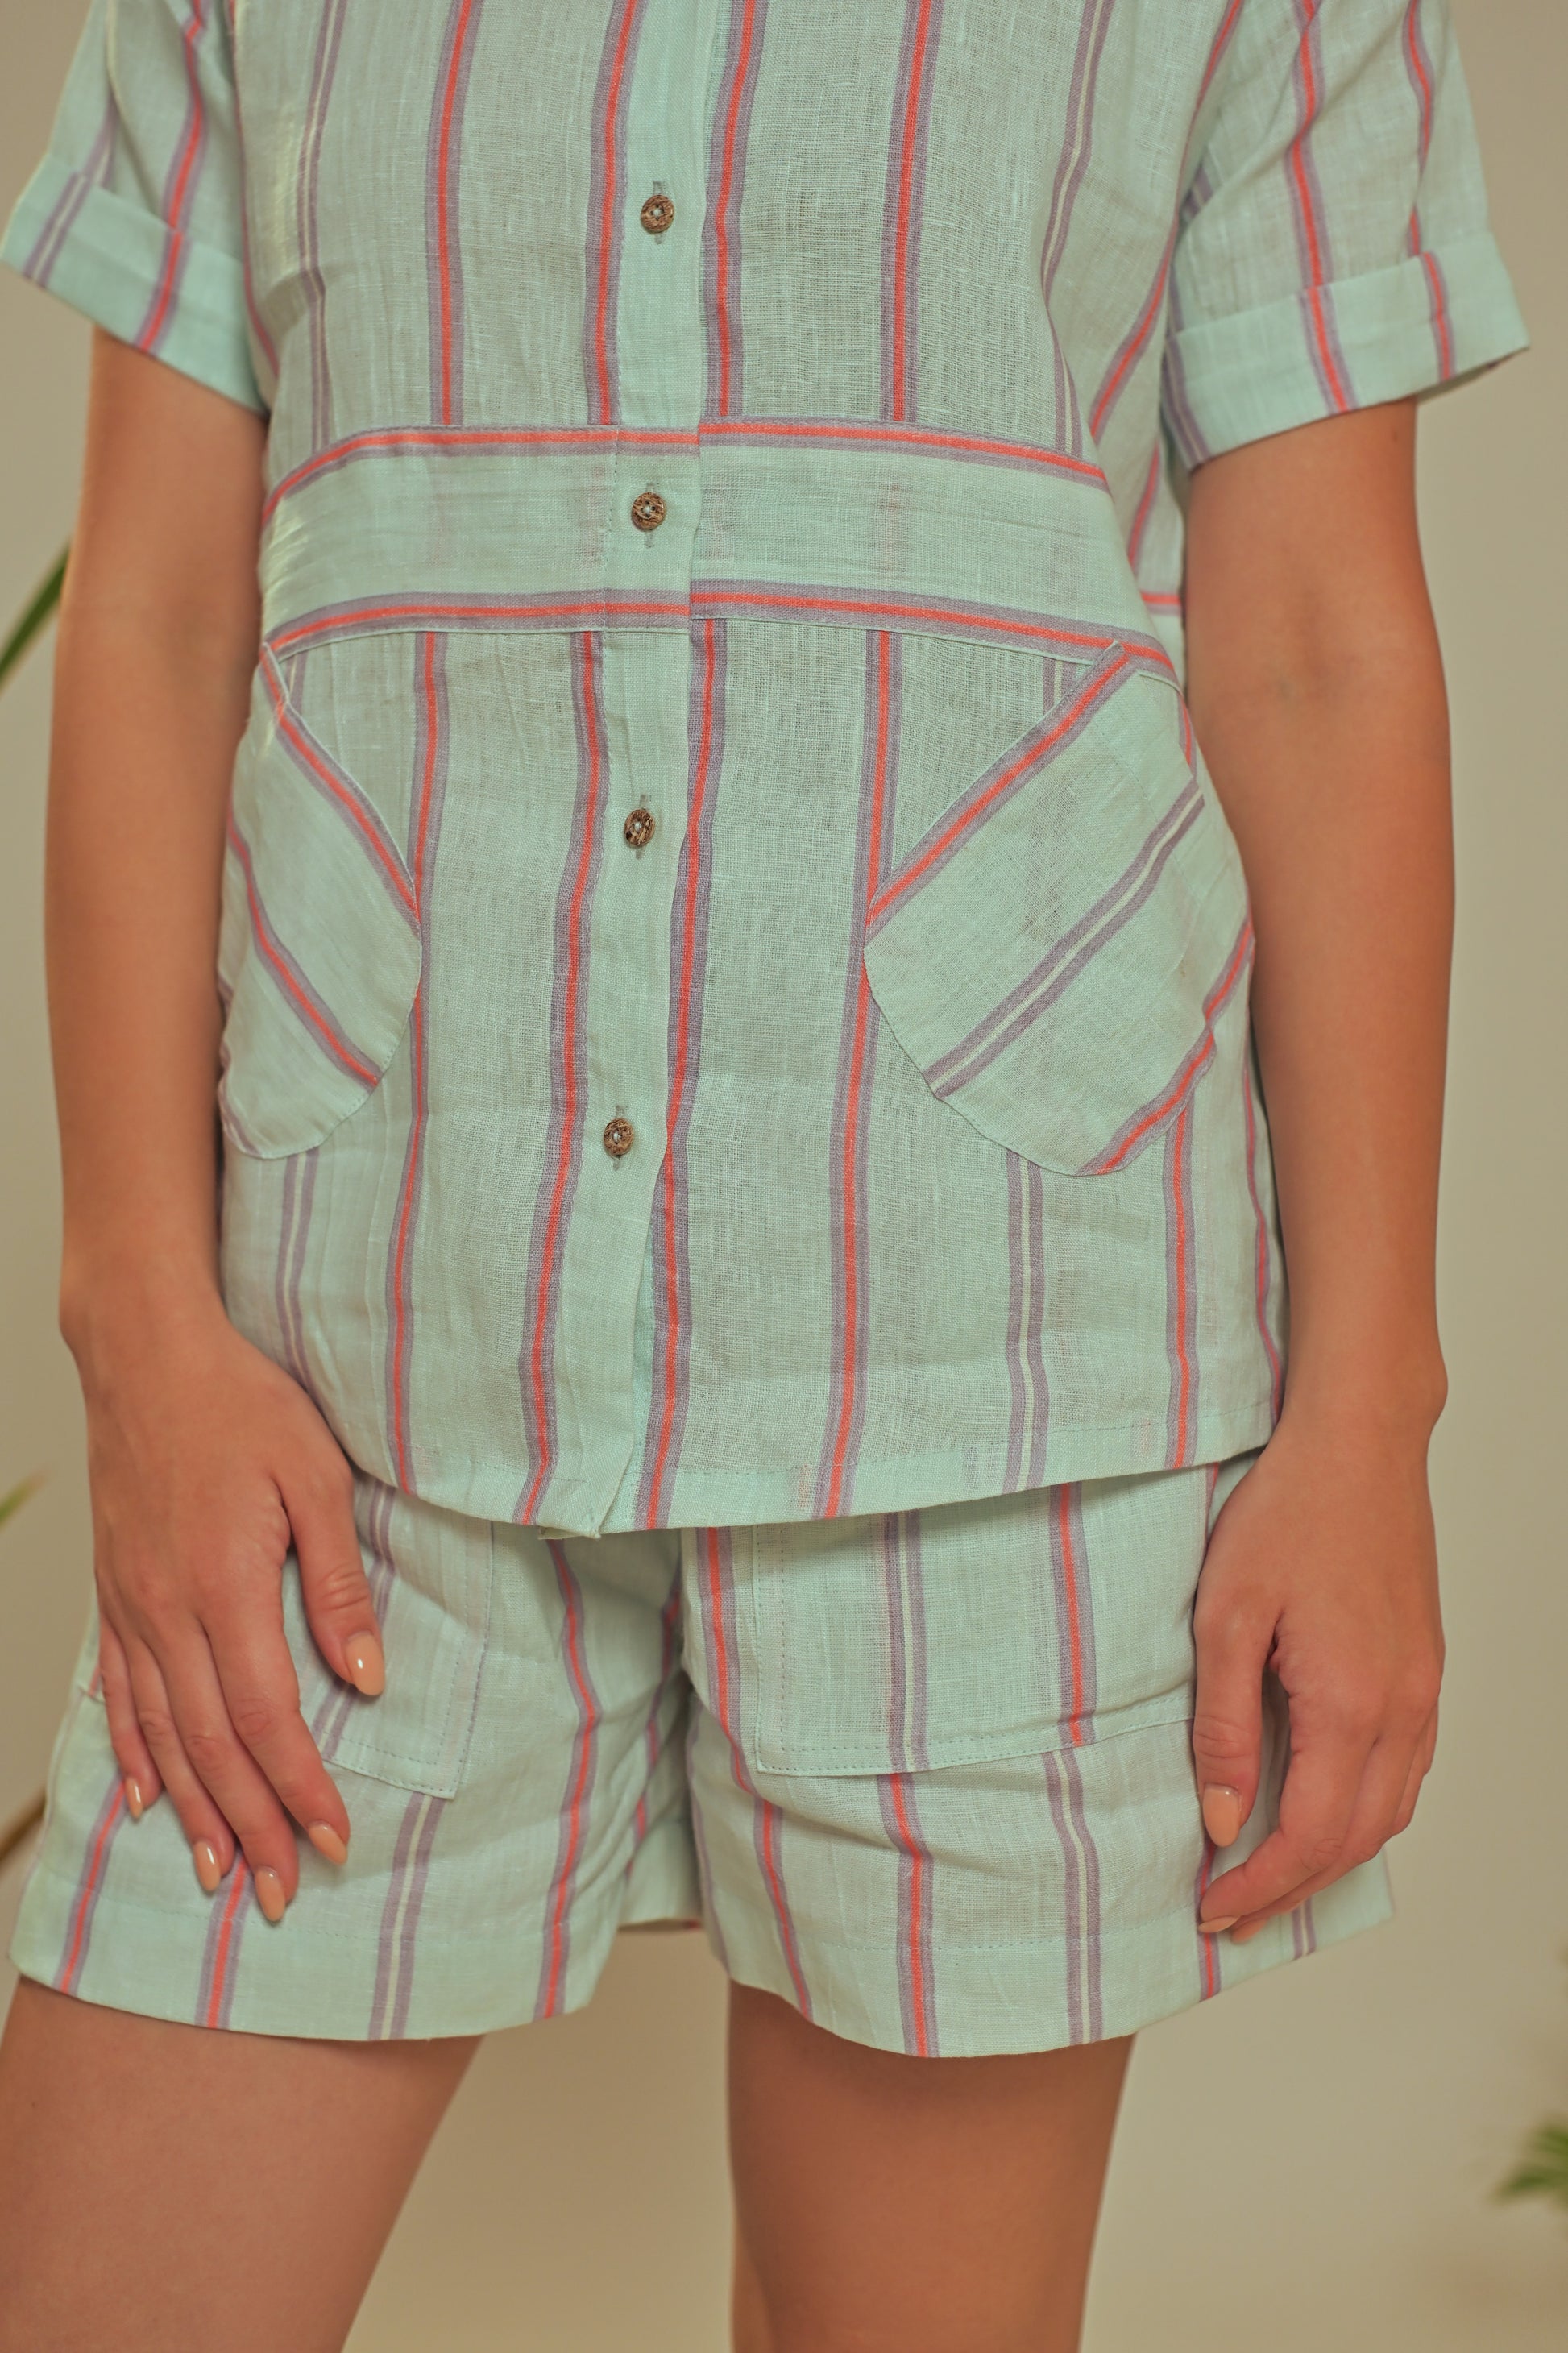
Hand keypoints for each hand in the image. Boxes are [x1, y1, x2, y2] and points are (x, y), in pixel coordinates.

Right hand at [73, 1291, 382, 1921]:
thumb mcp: (317, 1477)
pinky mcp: (115, 1593)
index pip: (269, 1720)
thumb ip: (337, 1582)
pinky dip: (133, 1754)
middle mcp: (168, 1613)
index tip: (335, 1840)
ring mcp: (132, 1607)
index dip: (302, 1789)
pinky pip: (119, 1694)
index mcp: (226, 1589)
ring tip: (221, 1871)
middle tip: (282, 1892)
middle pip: (213, 1749)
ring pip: (163, 1736)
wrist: (148, 1354)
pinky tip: (147, 1798)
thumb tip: (367, 1676)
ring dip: (196, 1811)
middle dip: (253, 1826)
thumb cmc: (241, 1404)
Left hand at [1190, 1402, 1443, 1940]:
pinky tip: (1325, 1813)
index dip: (1257, 1887)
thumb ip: (1223, 1728)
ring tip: (1270, 1880)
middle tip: (1230, 1915)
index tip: (1210, 1909)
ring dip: (1331, 1860)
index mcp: (1349, 1705)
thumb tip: (1221, 1820)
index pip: (1306, 1837)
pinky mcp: (1425, 1672)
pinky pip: (1406, 1773)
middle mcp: (1402, 1711)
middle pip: (1353, 1842)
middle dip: (1290, 1891)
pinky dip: (1366, 1816)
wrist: (1359, 1447)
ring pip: (1389, 1815)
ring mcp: (1423, 1693)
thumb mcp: (1225, 1618)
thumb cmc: (1287, 1514)